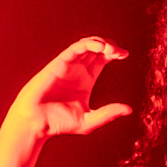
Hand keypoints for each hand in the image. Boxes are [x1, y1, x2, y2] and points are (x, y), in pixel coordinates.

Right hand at [8, 37, 131, 142]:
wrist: (37, 123)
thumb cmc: (59, 124)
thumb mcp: (89, 121)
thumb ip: (108, 114)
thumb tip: (128, 110)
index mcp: (86, 80)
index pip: (102, 59)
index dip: (114, 53)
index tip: (124, 54)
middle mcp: (78, 70)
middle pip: (97, 49)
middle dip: (110, 46)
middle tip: (119, 52)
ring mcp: (68, 66)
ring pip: (86, 45)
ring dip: (100, 43)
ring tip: (111, 49)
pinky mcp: (59, 64)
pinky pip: (74, 49)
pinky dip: (87, 44)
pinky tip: (98, 46)